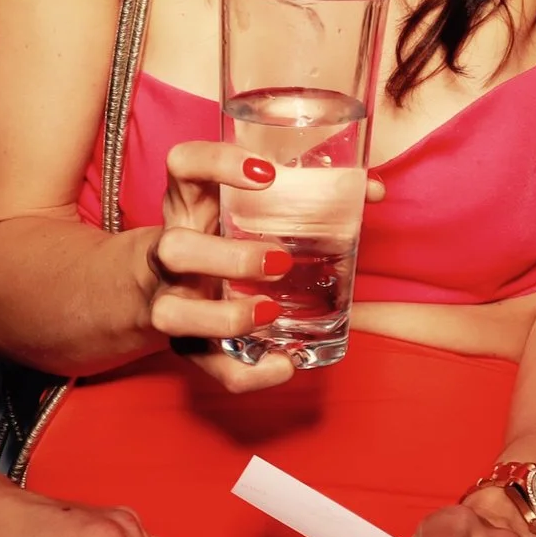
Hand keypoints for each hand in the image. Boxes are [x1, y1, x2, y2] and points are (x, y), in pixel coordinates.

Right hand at [144, 139, 302, 391]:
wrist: (163, 280)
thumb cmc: (220, 231)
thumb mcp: (244, 203)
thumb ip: (306, 193)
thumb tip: (372, 190)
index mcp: (188, 201)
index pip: (183, 164)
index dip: (216, 163)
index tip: (266, 173)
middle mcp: (171, 249)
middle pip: (173, 249)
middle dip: (225, 258)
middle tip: (280, 260)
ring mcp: (172, 297)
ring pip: (171, 314)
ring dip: (225, 318)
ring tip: (271, 312)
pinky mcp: (185, 340)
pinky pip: (206, 364)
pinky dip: (247, 373)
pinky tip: (284, 364)